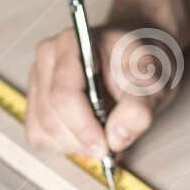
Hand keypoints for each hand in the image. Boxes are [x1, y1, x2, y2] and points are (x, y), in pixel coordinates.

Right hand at [23, 25, 183, 157]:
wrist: (135, 59)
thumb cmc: (140, 63)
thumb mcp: (152, 81)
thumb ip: (138, 107)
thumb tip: (116, 137)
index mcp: (73, 43)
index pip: (64, 94)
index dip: (83, 127)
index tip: (105, 147)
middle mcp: (48, 57)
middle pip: (51, 116)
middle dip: (83, 140)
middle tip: (113, 144)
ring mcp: (38, 78)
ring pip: (43, 129)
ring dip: (75, 145)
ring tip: (104, 136)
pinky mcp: (36, 99)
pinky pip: (39, 135)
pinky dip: (65, 145)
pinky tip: (87, 135)